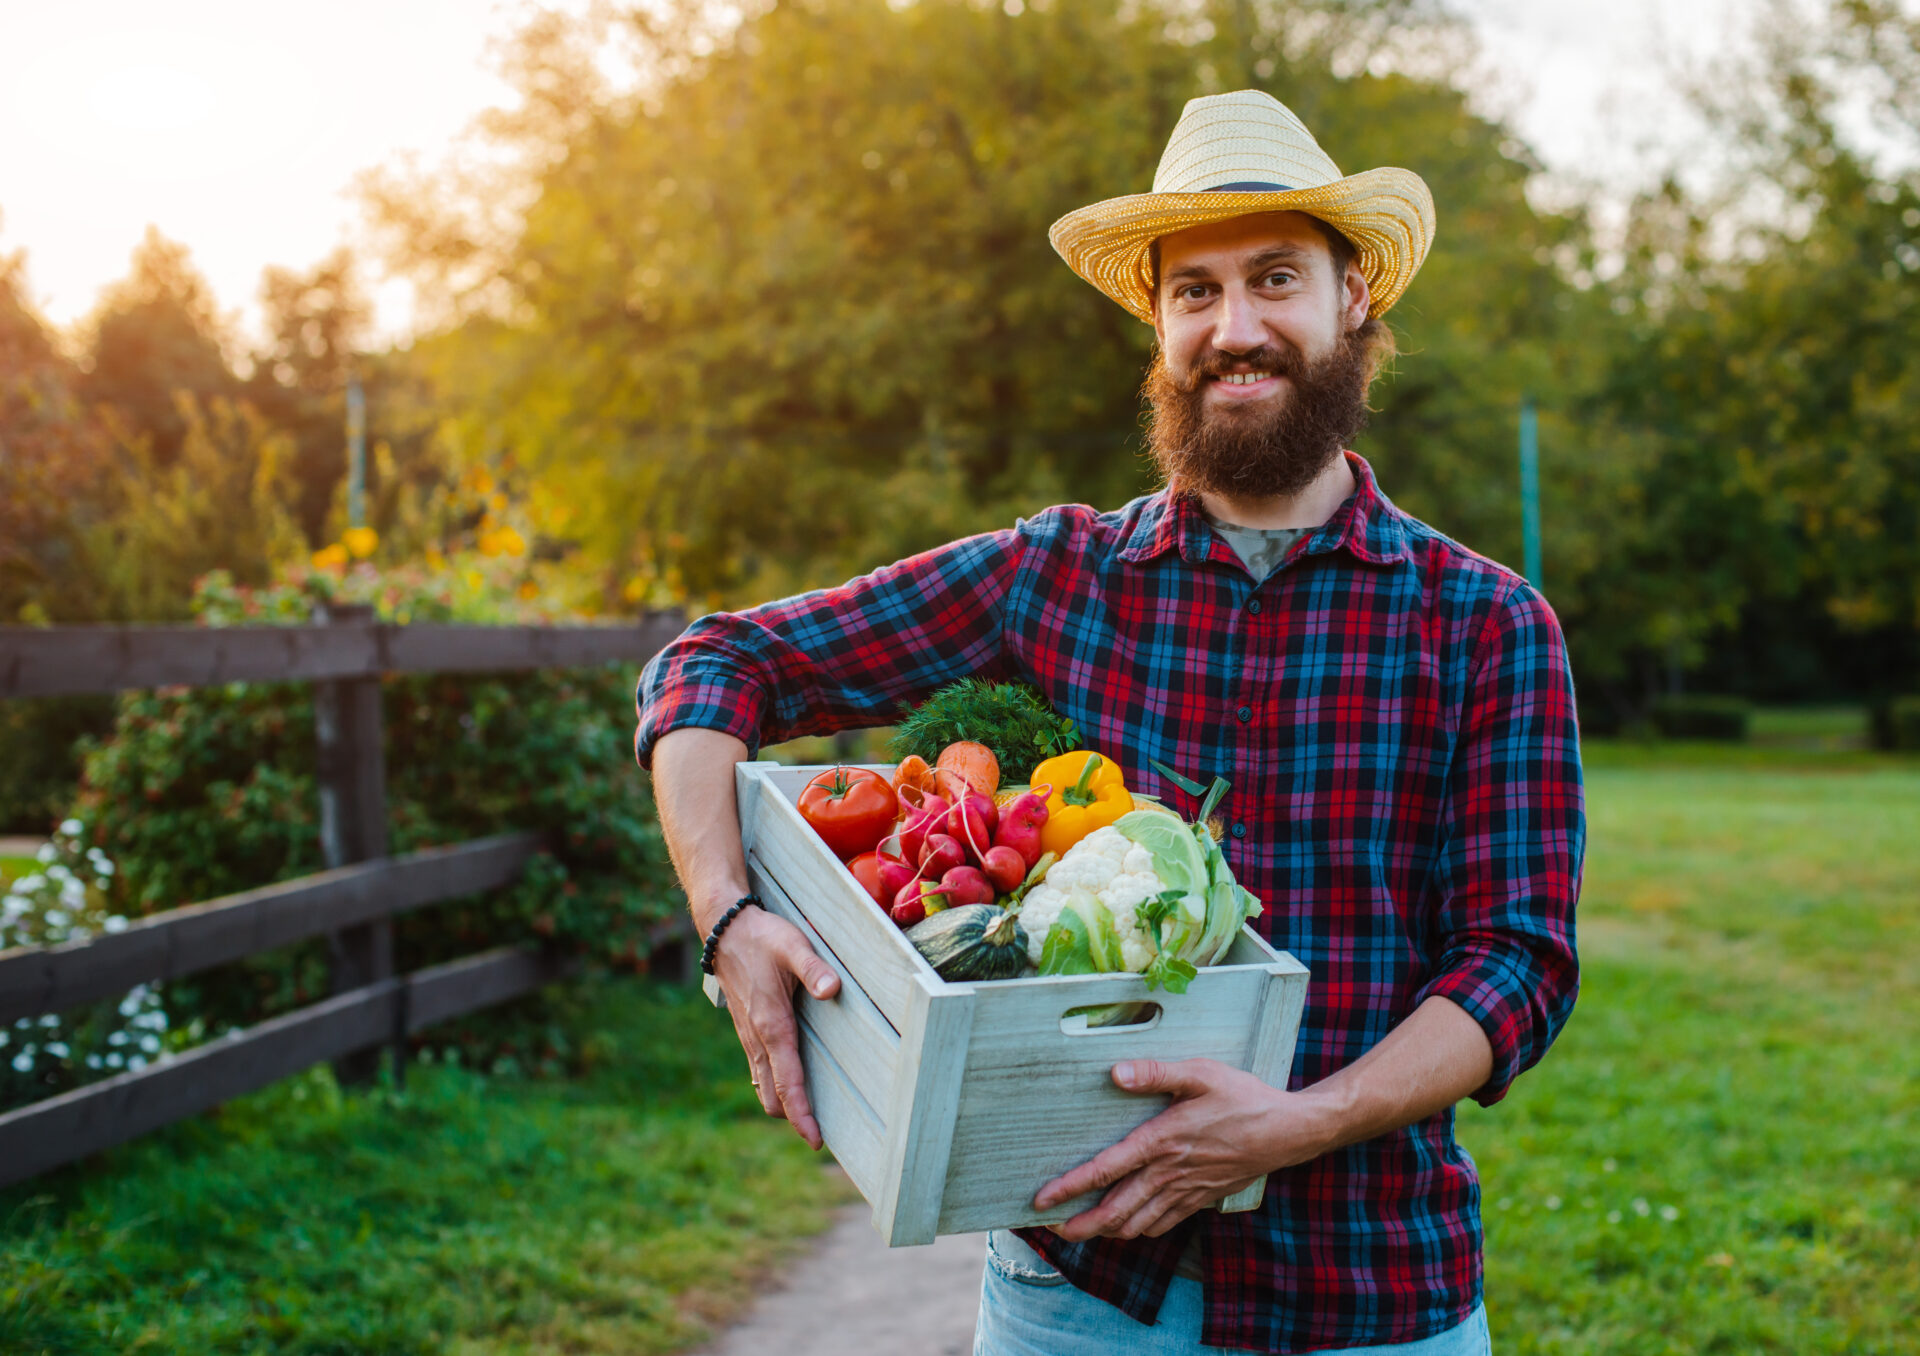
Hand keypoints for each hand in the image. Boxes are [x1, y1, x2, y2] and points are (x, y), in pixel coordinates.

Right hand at [711, 905, 840, 1148]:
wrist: (724, 930)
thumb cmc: (762, 938)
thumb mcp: (792, 946)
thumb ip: (813, 969)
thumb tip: (832, 990)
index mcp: (772, 1026)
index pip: (788, 1082)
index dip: (802, 1114)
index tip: (816, 1140)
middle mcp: (758, 1039)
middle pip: (773, 1097)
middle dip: (794, 1118)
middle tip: (822, 1132)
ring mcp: (750, 1037)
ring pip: (764, 1087)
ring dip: (783, 1104)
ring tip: (811, 1115)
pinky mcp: (748, 1031)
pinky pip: (760, 1070)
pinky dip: (775, 1086)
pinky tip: (792, 1082)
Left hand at [1033, 1058, 1336, 1241]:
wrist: (1288, 1132)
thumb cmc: (1243, 1098)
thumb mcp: (1201, 1073)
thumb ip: (1156, 1072)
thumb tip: (1116, 1073)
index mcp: (1162, 1141)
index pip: (1106, 1169)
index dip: (1070, 1187)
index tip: (1042, 1200)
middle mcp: (1169, 1173)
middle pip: (1115, 1211)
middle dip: (1081, 1225)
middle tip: (1052, 1231)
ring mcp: (1186, 1192)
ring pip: (1137, 1225)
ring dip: (1106, 1232)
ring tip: (1082, 1231)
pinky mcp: (1201, 1199)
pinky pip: (1163, 1225)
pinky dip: (1139, 1231)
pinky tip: (1129, 1226)